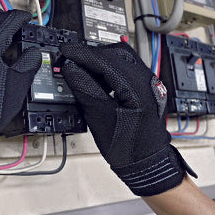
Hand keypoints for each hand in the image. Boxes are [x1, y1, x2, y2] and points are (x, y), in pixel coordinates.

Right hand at [59, 41, 196, 195]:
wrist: (146, 163)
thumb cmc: (127, 147)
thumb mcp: (99, 118)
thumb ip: (85, 89)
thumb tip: (71, 68)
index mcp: (137, 87)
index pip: (105, 60)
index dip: (82, 54)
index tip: (65, 51)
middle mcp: (147, 80)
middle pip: (116, 53)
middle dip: (91, 54)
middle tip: (70, 58)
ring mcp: (148, 83)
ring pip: (121, 59)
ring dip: (100, 61)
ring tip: (80, 69)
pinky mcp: (145, 88)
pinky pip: (125, 69)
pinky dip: (108, 69)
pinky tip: (96, 78)